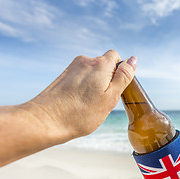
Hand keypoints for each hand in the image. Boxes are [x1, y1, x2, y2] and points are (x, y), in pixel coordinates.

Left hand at [0, 50, 136, 178]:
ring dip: (94, 85)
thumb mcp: (110, 97)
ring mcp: (71, 68)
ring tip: (89, 104)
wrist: (46, 121)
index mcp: (100, 64)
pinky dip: (82, 88)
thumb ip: (124, 77)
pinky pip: (79, 79)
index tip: (116, 89)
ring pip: (91, 73)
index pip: (116, 57)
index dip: (120, 72)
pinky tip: (78, 104)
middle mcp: (85, 61)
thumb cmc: (81, 114)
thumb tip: (133, 59)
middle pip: (103, 65)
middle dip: (107, 79)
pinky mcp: (62, 77)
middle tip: (103, 101)